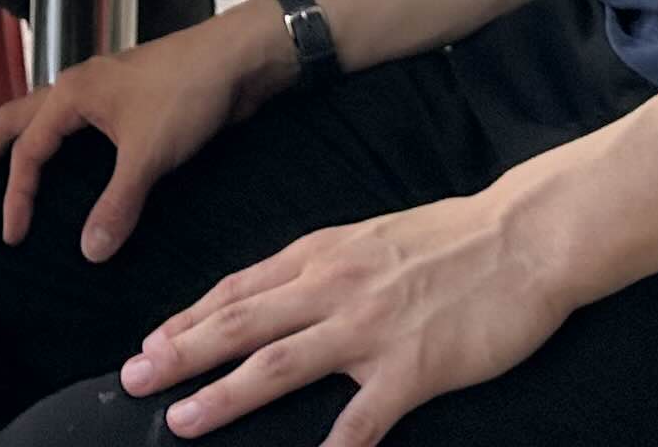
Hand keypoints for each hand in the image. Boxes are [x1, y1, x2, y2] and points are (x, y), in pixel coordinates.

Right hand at [0, 3, 277, 260]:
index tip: (11, 235)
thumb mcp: (149, 155)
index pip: (28, 150)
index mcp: (73, 94)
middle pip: (18, 118)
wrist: (236, 60)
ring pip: (47, 116)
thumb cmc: (187, 94)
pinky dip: (60, 143)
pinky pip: (79, 125)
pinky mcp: (131, 101)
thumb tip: (88, 252)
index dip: (16, 195)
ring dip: (21, 139)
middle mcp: (80, 87)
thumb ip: (117, 204)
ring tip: (0, 161)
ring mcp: (105, 92)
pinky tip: (71, 161)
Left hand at [121, 191, 578, 446]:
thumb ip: (320, 267)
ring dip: (225, 394)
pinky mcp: (412, 367)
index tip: (148, 343)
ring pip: (279, 365)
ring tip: (183, 419)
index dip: (187, 319)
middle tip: (135, 378)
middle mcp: (333, 288)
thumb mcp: (369, 238)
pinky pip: (360, 419)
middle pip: (239, 324)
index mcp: (321, 255)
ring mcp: (370, 328)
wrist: (522, 238)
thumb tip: (274, 294)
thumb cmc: (450, 239)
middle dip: (180, 352)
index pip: (237, 289)